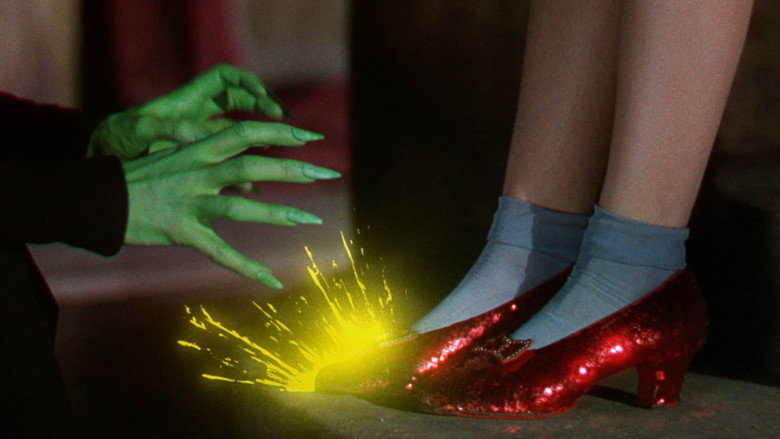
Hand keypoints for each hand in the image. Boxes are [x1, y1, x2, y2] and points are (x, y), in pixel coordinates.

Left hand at [89, 64, 287, 159]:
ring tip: (285, 151)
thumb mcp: (137, 133)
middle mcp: (200, 115)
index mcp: (188, 101)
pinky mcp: (201, 161)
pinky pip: (230, 161)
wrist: (107, 164)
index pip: (225, 79)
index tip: (263, 96)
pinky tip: (257, 186)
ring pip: (242, 133)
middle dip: (267, 109)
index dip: (247, 83)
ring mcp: (202, 138)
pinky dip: (245, 170)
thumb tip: (191, 132)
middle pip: (243, 103)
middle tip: (288, 123)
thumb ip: (163, 131)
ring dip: (263, 139)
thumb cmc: (118, 141)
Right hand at [122, 121, 338, 287]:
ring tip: (311, 221)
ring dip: (280, 215)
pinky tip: (272, 281)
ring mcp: (191, 203)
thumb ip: (209, 156)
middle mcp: (198, 172)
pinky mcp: (183, 233)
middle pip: (254, 166)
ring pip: (242, 209)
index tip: (312, 135)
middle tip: (328, 174)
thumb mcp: (173, 154)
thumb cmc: (138, 175)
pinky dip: (248, 268)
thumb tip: (248, 168)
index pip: (247, 132)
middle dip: (294, 170)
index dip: (281, 132)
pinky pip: (221, 253)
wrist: (96, 197)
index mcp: (197, 149)